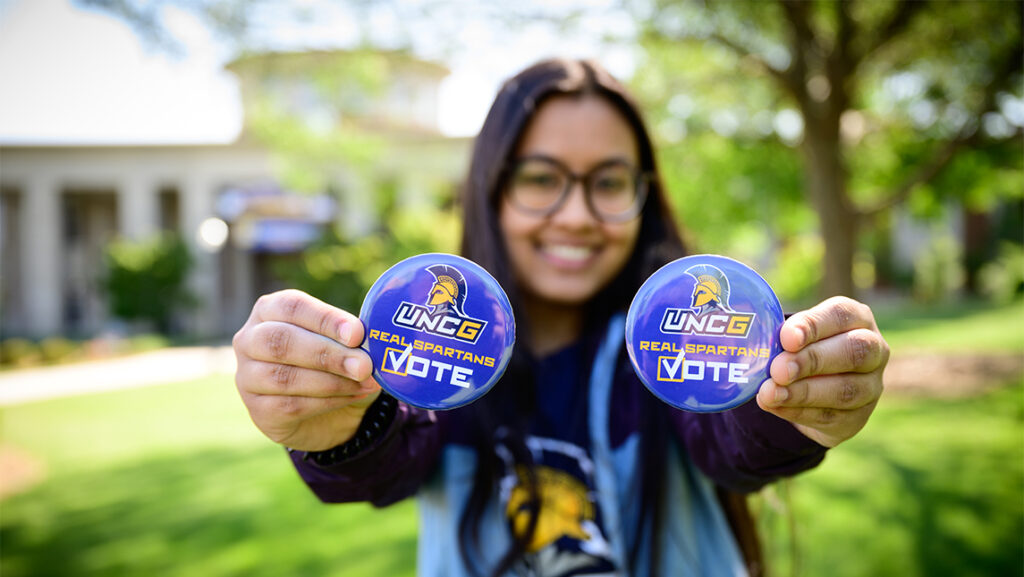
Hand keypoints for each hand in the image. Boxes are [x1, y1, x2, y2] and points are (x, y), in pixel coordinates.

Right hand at [232, 289, 380, 450]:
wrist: (335, 412)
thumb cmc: (338, 364)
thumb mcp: (348, 344)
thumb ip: (353, 337)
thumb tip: (367, 340)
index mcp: (269, 310)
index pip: (292, 307)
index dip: (325, 319)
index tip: (357, 333)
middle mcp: (249, 340)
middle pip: (281, 341)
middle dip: (327, 353)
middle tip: (364, 365)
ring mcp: (247, 377)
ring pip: (284, 377)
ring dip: (331, 381)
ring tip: (365, 382)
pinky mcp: (258, 411)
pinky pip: (290, 406)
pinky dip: (327, 401)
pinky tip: (353, 395)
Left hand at [756, 296, 888, 447]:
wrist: (812, 392)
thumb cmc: (799, 349)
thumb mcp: (793, 335)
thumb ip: (781, 336)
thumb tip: (751, 337)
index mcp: (857, 319)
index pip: (841, 315)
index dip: (814, 325)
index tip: (786, 337)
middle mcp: (873, 351)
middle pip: (853, 353)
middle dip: (812, 360)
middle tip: (778, 369)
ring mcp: (870, 387)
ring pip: (844, 390)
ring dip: (802, 392)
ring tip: (769, 393)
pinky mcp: (857, 418)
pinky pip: (830, 416)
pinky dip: (797, 411)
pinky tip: (774, 405)